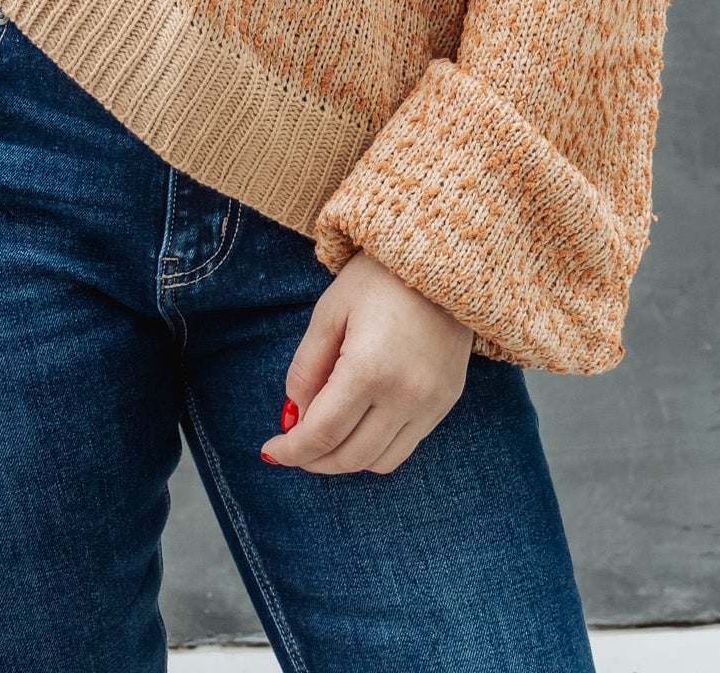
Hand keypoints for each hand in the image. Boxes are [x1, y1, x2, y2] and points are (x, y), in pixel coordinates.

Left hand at [259, 248, 472, 475]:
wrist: (444, 257)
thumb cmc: (378, 278)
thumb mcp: (330, 312)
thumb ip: (306, 368)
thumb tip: (295, 418)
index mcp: (369, 370)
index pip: (322, 434)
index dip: (291, 451)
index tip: (271, 451)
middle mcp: (405, 396)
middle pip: (350, 457)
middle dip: (314, 460)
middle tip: (294, 448)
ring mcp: (432, 402)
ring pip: (381, 462)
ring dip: (347, 459)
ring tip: (327, 438)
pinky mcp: (448, 401)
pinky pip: (407, 445)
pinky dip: (377, 446)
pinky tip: (360, 424)